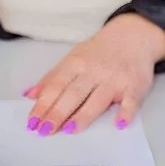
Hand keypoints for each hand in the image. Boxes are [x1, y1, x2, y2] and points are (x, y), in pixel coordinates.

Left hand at [24, 14, 164, 135]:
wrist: (134, 35)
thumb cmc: (100, 52)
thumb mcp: (73, 58)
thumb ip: (52, 77)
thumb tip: (29, 95)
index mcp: (76, 64)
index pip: (56, 86)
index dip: (43, 104)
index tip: (33, 122)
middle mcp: (94, 72)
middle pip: (73, 94)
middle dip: (57, 113)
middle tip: (45, 130)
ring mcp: (115, 79)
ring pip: (97, 100)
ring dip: (83, 115)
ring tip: (69, 130)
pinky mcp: (135, 86)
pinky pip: (131, 101)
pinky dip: (126, 112)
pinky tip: (119, 124)